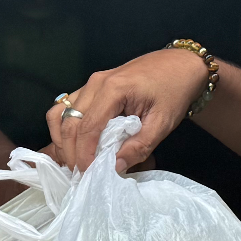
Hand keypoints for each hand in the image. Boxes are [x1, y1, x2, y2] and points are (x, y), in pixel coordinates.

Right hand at [45, 47, 208, 171]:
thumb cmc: (174, 91)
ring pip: (60, 113)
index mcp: (113, 89)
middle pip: (69, 122)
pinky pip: (66, 106)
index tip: (87, 175)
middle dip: (70, 152)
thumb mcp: (162, 123)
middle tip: (80, 174)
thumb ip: (138, 146)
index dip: (84, 155)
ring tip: (74, 161)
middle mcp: (95, 83)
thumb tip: (114, 167)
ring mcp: (91, 82)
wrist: (180, 65)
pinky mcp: (91, 86)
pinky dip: (64, 127)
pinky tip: (74, 144)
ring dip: (62, 139)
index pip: (87, 128)